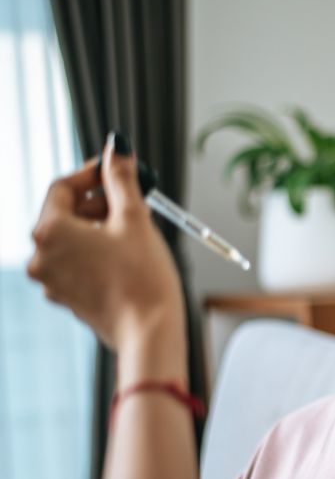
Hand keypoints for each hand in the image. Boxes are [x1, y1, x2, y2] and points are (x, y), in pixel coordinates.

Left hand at [26, 133, 184, 361]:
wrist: (149, 331)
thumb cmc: (141, 276)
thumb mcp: (134, 218)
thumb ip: (121, 178)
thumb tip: (117, 146)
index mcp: (50, 231)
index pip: (62, 187)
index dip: (92, 174)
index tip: (117, 170)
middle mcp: (41, 256)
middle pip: (65, 213)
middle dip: (99, 202)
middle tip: (133, 199)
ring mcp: (52, 280)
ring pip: (73, 240)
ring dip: (100, 227)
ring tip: (135, 229)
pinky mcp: (68, 297)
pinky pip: (78, 263)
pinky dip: (98, 252)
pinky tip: (127, 255)